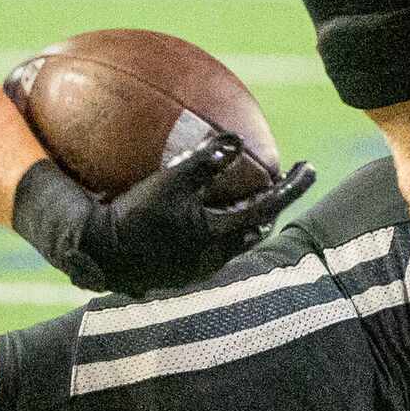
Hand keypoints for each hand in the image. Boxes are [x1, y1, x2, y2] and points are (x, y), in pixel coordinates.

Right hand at [10, 136, 315, 296]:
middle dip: (271, 206)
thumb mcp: (170, 181)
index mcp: (220, 236)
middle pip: (255, 229)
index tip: (310, 168)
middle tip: (279, 185)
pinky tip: (201, 215)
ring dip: (245, 219)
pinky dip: (218, 227)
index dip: (292, 187)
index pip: (268, 207)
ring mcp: (196, 269)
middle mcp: (214, 258)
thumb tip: (237, 138)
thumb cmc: (134, 216)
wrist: (99, 255)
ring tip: (246, 199)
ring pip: (234, 242)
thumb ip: (205, 159)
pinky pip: (210, 246)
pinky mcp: (178, 272)